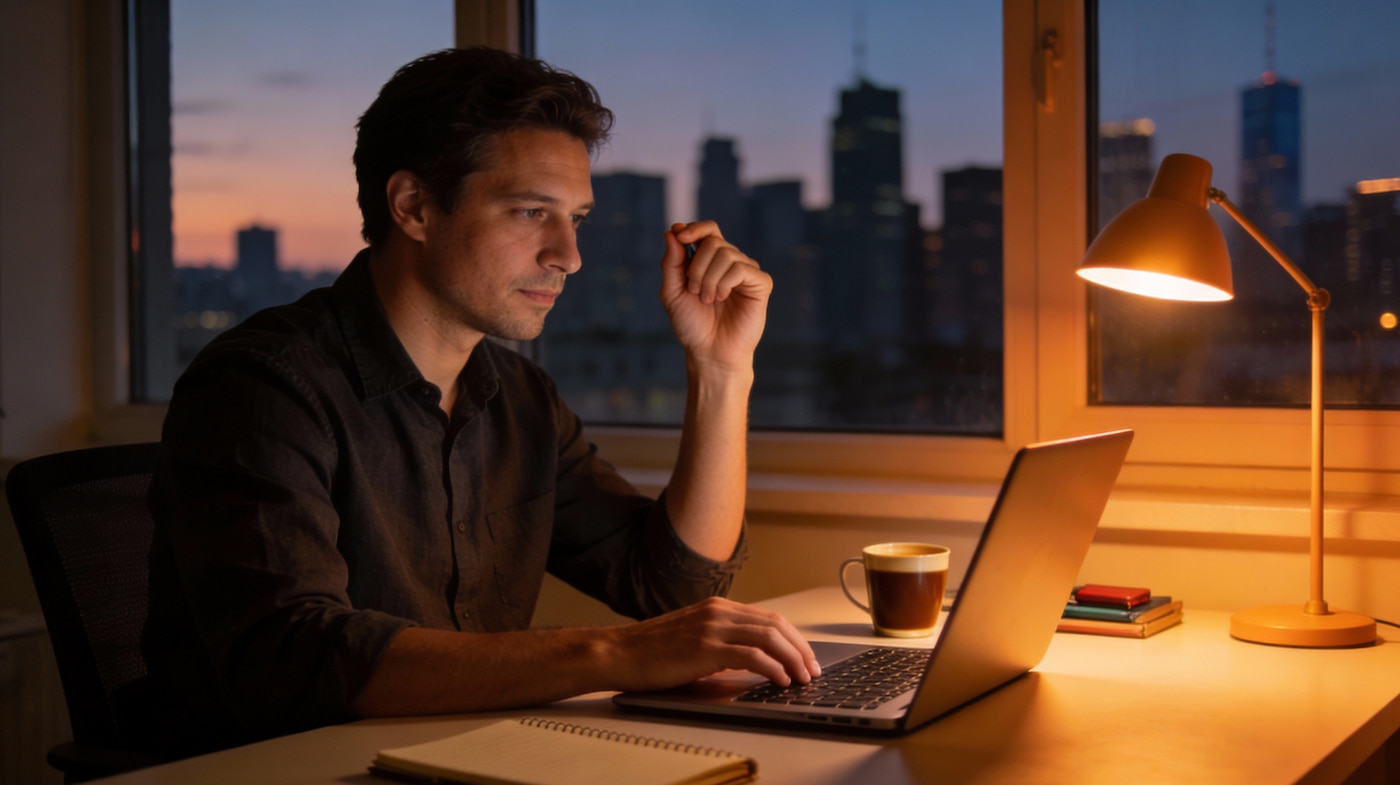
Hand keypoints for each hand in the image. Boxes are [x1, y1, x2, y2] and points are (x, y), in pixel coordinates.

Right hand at [601, 597, 820, 690]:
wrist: (619, 653)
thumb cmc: (652, 652)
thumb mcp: (694, 639)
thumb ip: (723, 643)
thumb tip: (755, 662)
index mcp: (719, 607)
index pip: (770, 619)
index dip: (794, 639)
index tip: (807, 658)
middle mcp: (719, 611)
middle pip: (776, 625)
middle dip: (801, 649)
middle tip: (813, 670)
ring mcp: (712, 627)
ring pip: (769, 637)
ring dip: (792, 658)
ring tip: (802, 678)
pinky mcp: (705, 648)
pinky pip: (751, 655)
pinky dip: (772, 667)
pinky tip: (780, 680)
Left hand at [659, 222, 772, 373]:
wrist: (709, 351)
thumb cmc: (692, 324)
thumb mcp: (672, 292)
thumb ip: (671, 263)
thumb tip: (672, 231)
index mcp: (709, 260)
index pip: (707, 230)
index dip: (694, 228)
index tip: (680, 235)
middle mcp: (729, 262)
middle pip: (713, 241)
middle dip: (696, 265)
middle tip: (693, 290)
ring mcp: (746, 271)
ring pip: (726, 254)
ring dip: (709, 278)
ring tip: (706, 299)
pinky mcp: (760, 283)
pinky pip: (741, 268)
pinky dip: (725, 282)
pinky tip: (721, 298)